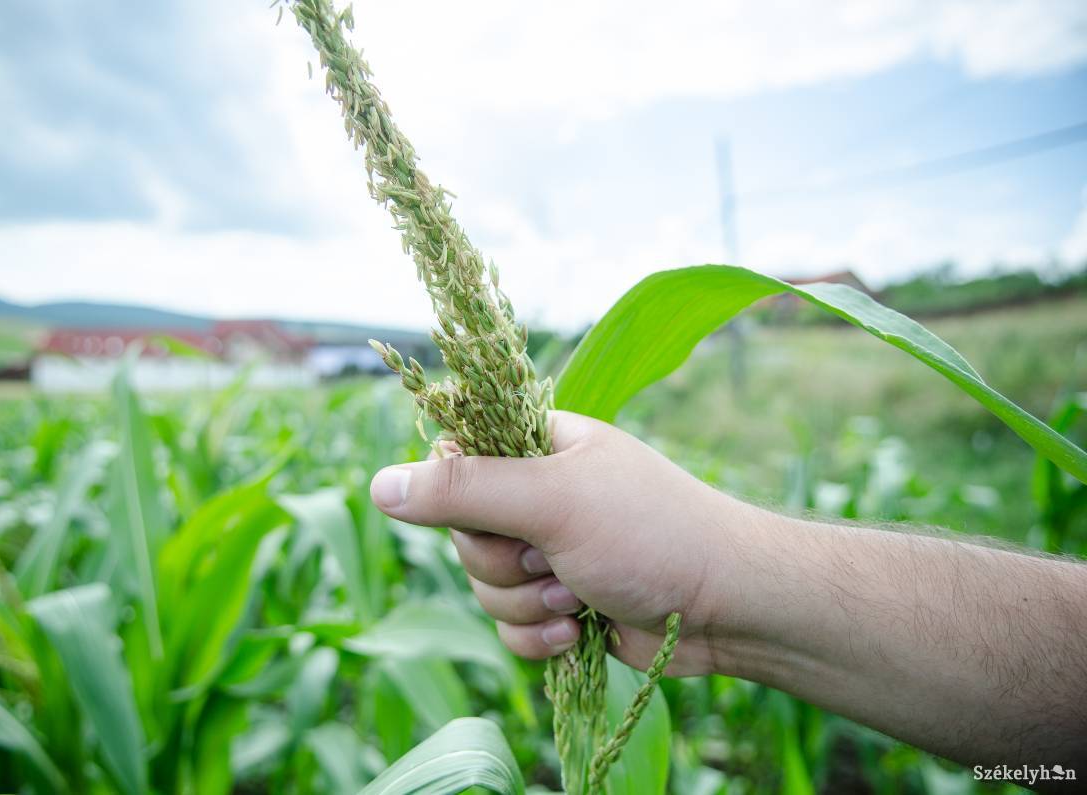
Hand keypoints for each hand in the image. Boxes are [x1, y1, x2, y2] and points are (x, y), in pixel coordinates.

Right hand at [369, 410, 756, 675]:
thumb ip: (464, 490)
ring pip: (482, 586)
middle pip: (461, 532)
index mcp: (537, 446)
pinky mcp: (559, 606)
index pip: (454, 455)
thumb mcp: (552, 499)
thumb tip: (379, 485)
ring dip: (524, 603)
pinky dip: (537, 637)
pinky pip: (508, 628)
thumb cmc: (649, 532)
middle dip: (501, 561)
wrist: (725, 607)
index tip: (489, 510)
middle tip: (549, 557)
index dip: (454, 492)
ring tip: (576, 593)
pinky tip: (576, 630)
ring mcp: (549, 552)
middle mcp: (539, 495)